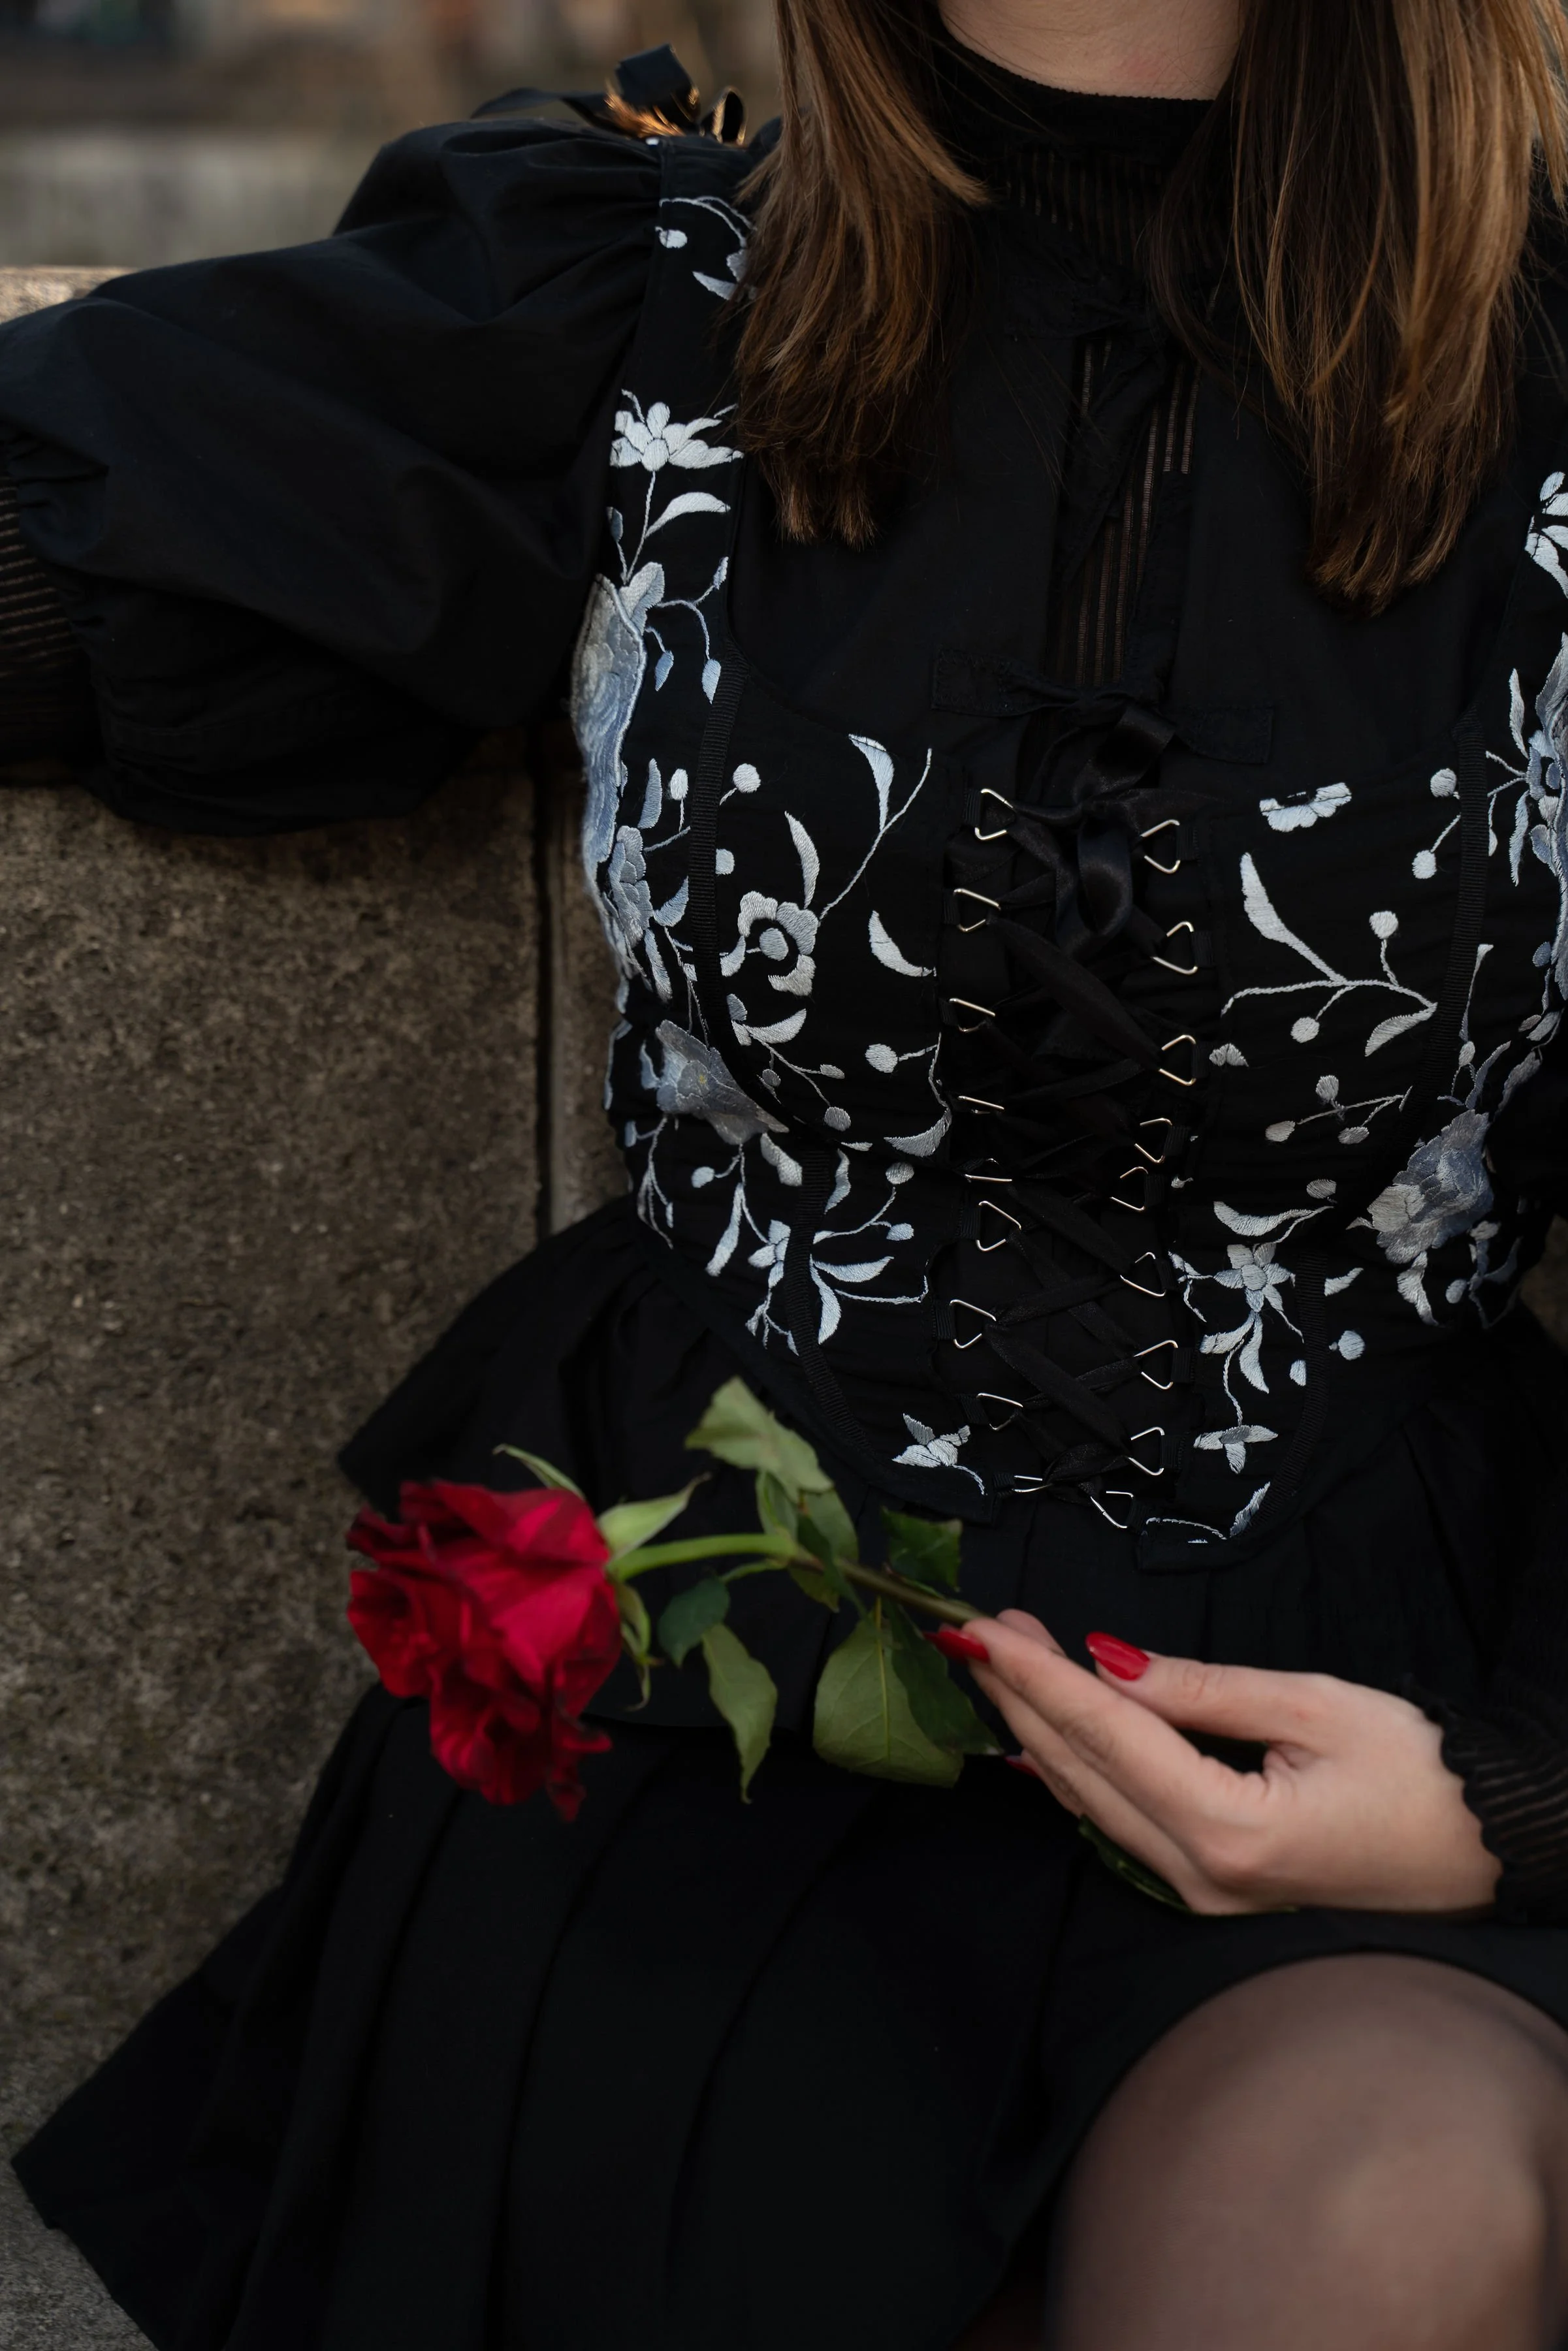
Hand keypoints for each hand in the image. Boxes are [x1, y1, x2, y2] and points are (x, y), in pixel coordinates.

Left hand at [968, 1611, 1501, 1915]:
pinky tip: (1039, 1741)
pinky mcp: (1212, 1892)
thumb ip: (1202, 1689)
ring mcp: (1203, 1896)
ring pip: (1090, 1805)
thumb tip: (1108, 1661)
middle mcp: (1201, 1878)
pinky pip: (1120, 1827)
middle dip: (1022, 1695)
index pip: (1105, 1736)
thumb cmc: (1423, 1775)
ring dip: (1040, 1730)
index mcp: (1229, 1832)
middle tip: (980, 1627)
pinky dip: (1074, 1774)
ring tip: (1002, 1662)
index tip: (982, 1627)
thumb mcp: (1315, 1707)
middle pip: (1082, 1772)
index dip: (1036, 1676)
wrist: (1490, 1850)